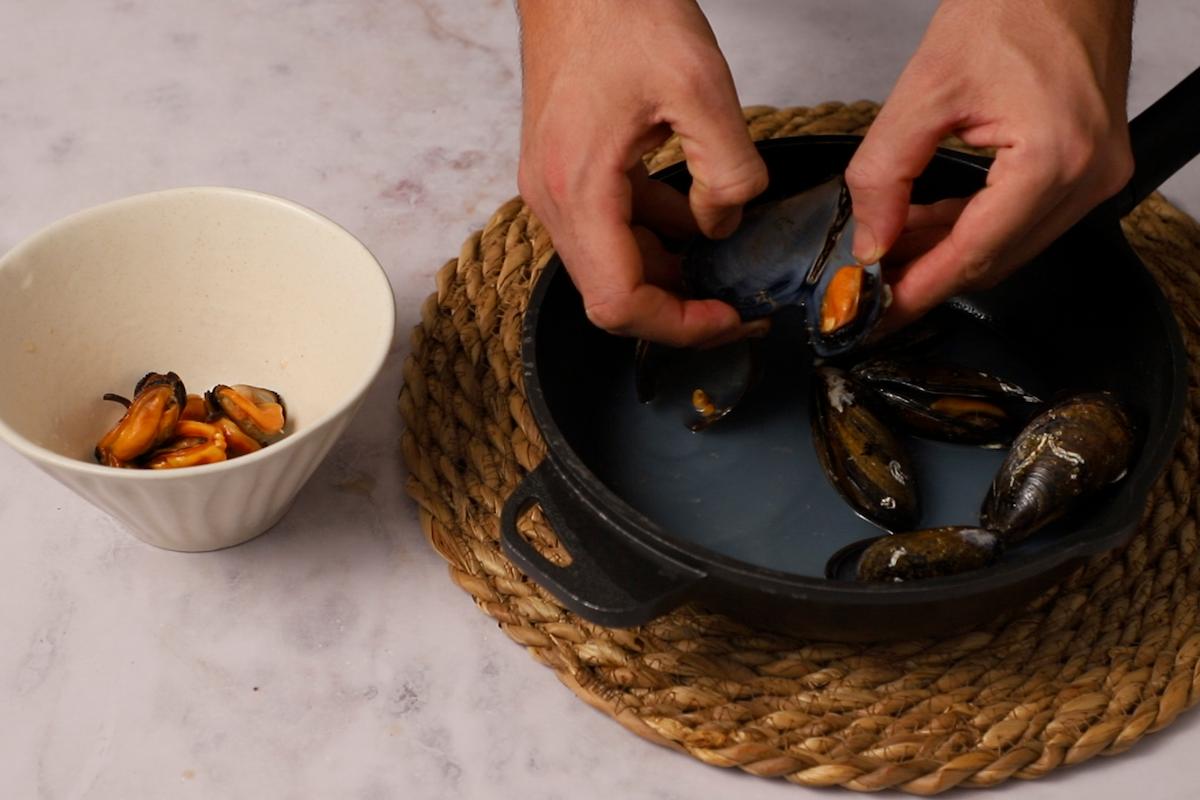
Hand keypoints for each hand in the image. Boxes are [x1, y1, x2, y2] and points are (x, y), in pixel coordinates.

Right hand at [516, 0, 768, 346]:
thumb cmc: (622, 13)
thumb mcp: (701, 87)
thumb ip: (727, 170)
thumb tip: (722, 226)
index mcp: (580, 189)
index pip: (619, 302)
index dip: (678, 325)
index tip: (729, 317)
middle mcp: (553, 199)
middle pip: (610, 296)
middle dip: (676, 308)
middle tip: (734, 306)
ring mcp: (553, 186)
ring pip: (609, 264)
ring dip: (665, 272)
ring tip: (722, 258)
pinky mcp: (564, 170)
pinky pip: (607, 227)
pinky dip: (652, 234)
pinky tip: (692, 214)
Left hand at [846, 0, 1134, 330]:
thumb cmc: (1012, 5)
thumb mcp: (925, 89)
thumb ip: (886, 174)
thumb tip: (870, 241)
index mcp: (1053, 160)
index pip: (972, 255)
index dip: (916, 291)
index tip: (872, 317)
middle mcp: (1087, 178)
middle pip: (992, 260)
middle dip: (925, 276)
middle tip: (868, 287)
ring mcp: (1096, 175)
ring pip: (1006, 245)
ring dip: (945, 251)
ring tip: (888, 250)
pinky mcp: (1090, 165)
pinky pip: (1021, 218)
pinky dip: (972, 225)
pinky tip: (927, 224)